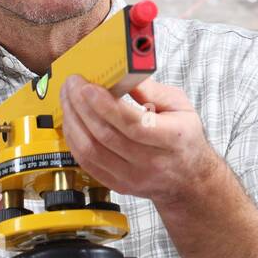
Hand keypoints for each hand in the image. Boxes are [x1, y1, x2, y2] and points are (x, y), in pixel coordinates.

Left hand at [59, 75, 222, 203]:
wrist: (189, 179)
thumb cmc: (184, 138)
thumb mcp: (180, 106)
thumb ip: (151, 90)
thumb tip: (122, 73)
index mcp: (172, 138)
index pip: (133, 124)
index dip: (105, 105)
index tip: (88, 87)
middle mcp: (152, 162)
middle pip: (106, 136)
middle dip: (82, 106)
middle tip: (72, 84)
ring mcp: (133, 177)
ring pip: (91, 151)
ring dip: (73, 121)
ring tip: (68, 99)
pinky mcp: (118, 185)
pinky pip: (86, 163)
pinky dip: (74, 140)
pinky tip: (71, 121)